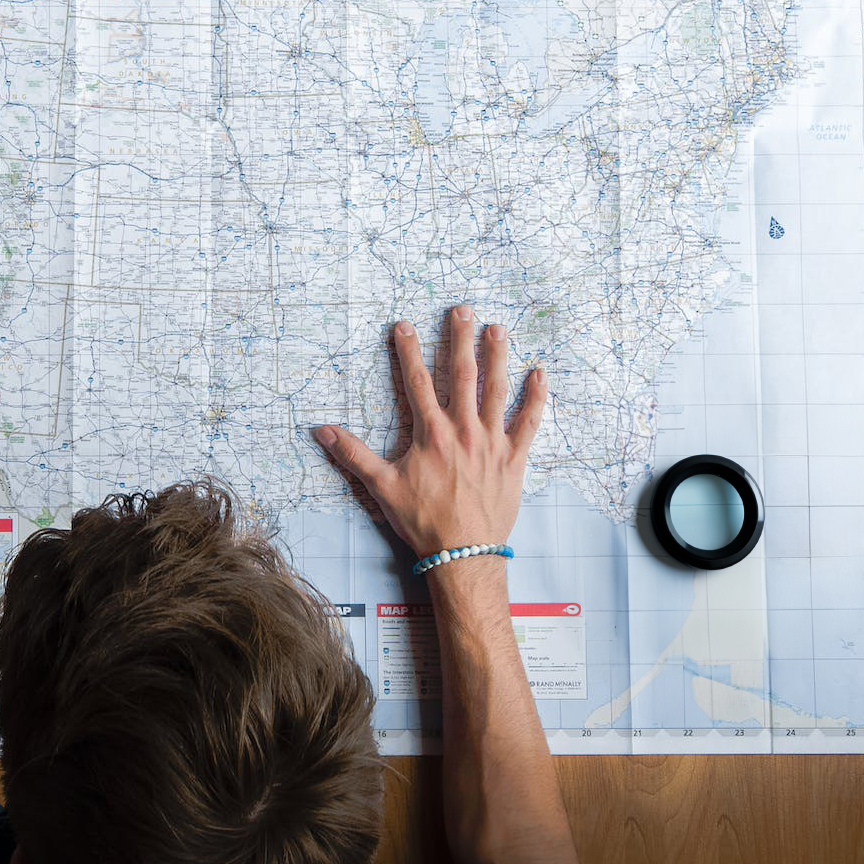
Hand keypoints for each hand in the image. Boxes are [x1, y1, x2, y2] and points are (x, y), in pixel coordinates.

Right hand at [312, 306, 546, 556]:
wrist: (463, 553)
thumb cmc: (422, 521)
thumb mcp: (381, 487)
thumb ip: (352, 454)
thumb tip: (322, 431)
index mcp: (431, 433)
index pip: (417, 381)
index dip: (409, 350)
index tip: (404, 324)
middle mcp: (464, 430)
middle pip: (463, 374)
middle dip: (460, 338)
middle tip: (462, 310)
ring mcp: (492, 442)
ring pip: (497, 389)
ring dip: (498, 357)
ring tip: (498, 328)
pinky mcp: (514, 458)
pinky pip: (529, 422)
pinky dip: (536, 398)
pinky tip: (540, 373)